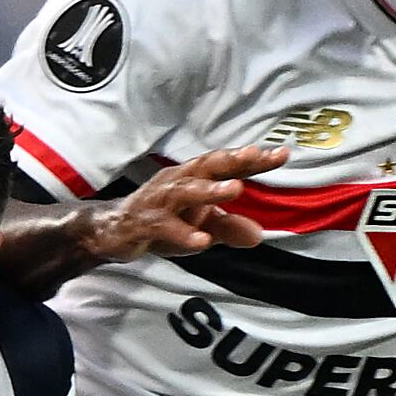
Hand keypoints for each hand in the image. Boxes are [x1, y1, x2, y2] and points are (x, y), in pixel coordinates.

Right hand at [78, 146, 284, 261]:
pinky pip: (165, 226)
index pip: (227, 165)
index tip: (282, 154)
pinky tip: (202, 241)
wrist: (114, 230)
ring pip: (186, 191)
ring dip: (210, 190)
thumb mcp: (200, 225)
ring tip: (235, 191)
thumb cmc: (162, 220)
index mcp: (194, 177)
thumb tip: (259, 235)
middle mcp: (177, 181)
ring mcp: (159, 200)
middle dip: (231, 161)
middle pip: (206, 166)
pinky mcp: (144, 222)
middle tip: (255, 156)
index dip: (253, 160)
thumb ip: (229, 228)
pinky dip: (183, 233)